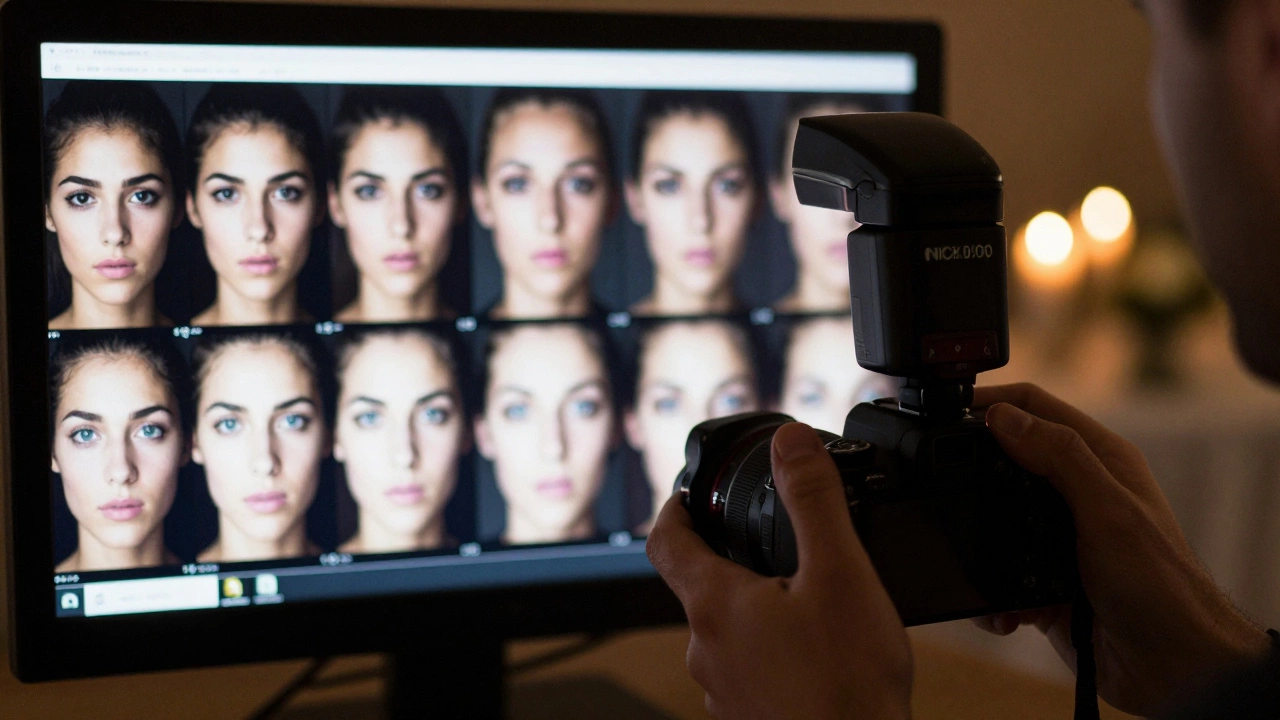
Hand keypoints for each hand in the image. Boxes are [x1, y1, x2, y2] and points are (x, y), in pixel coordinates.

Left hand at [646, 422, 912, 719]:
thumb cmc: (847, 685)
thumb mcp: (839, 574)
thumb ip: (813, 501)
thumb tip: (790, 442)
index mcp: (714, 604)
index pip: (666, 540)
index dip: (674, 506)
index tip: (690, 492)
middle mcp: (704, 650)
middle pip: (699, 586)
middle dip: (732, 558)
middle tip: (771, 541)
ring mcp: (723, 690)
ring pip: (727, 631)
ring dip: (755, 608)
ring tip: (804, 597)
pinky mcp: (750, 716)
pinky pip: (750, 668)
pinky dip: (773, 649)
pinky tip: (814, 651)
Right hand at [973, 383, 1271, 716]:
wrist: (1173, 666)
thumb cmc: (1162, 586)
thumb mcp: (1107, 511)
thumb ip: (1059, 458)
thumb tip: (1003, 417)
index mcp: (1099, 460)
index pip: (1036, 408)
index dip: (993, 402)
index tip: (948, 409)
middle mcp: (1078, 492)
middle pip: (1008, 458)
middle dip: (972, 468)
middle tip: (937, 476)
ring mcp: (1060, 537)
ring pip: (997, 518)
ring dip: (978, 537)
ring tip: (964, 549)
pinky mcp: (1046, 580)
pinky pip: (1000, 573)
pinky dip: (991, 589)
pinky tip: (1000, 607)